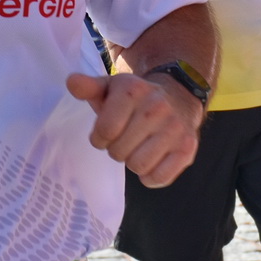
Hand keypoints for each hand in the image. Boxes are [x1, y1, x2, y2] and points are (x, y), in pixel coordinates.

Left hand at [65, 72, 200, 187]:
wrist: (178, 97)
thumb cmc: (135, 98)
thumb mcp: (111, 88)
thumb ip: (88, 87)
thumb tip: (72, 82)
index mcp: (133, 90)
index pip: (105, 131)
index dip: (100, 137)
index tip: (107, 131)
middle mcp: (156, 107)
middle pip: (119, 152)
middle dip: (117, 148)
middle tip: (126, 137)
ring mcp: (175, 128)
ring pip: (138, 166)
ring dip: (134, 161)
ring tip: (139, 146)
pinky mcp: (188, 148)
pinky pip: (159, 178)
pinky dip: (151, 176)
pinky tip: (153, 158)